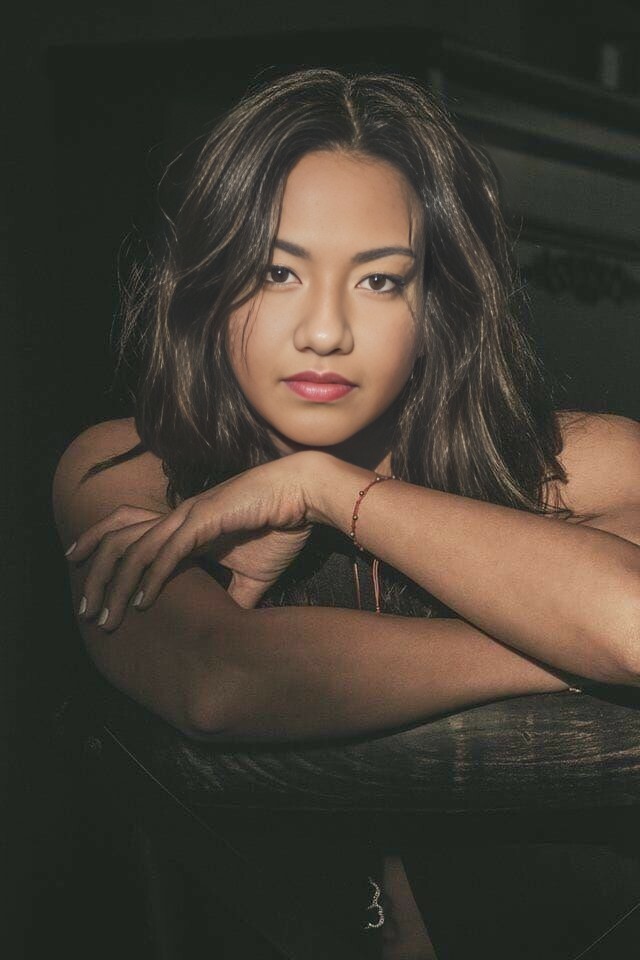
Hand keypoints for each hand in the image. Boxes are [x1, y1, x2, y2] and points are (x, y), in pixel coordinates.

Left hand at [66, 452, 319, 629]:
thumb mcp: (254, 575)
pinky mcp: (206, 517)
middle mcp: (177, 518)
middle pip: (118, 541)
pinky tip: (142, 601)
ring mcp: (188, 515)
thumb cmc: (280, 527)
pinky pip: (170, 550)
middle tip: (85, 611)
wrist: (305, 496)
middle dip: (96, 575)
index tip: (90, 594)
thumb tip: (231, 629)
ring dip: (117, 583)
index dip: (102, 563)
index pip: (128, 540)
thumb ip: (235, 598)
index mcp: (182, 528)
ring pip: (137, 549)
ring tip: (105, 614)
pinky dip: (152, 575)